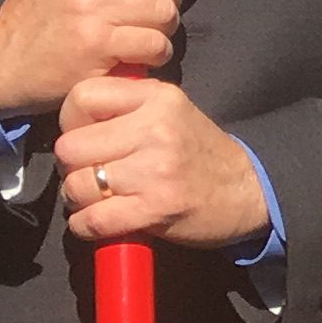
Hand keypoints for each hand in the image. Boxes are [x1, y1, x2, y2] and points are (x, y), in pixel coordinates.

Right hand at [0, 0, 184, 117]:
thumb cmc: (42, 17)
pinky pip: (156, 43)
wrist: (1, 64)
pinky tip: (135, 54)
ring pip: (165, 10)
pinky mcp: (97, 43)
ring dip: (161, 28)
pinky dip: (154, 53)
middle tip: (146, 11)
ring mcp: (89, 7)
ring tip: (139, 33)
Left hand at [54, 77, 270, 248]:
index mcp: (158, 97)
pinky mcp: (157, 208)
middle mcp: (156, 128)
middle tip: (92, 174)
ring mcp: (156, 170)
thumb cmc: (201, 153)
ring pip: (78, 185)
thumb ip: (127, 106)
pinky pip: (94, 219)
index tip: (87, 137)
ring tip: (99, 200)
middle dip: (73, 166)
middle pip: (71, 147)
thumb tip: (73, 122)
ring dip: (80, 199)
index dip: (72, 121)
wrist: (251, 191)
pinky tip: (100, 223)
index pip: (82, 96)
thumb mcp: (171, 111)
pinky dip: (87, 226)